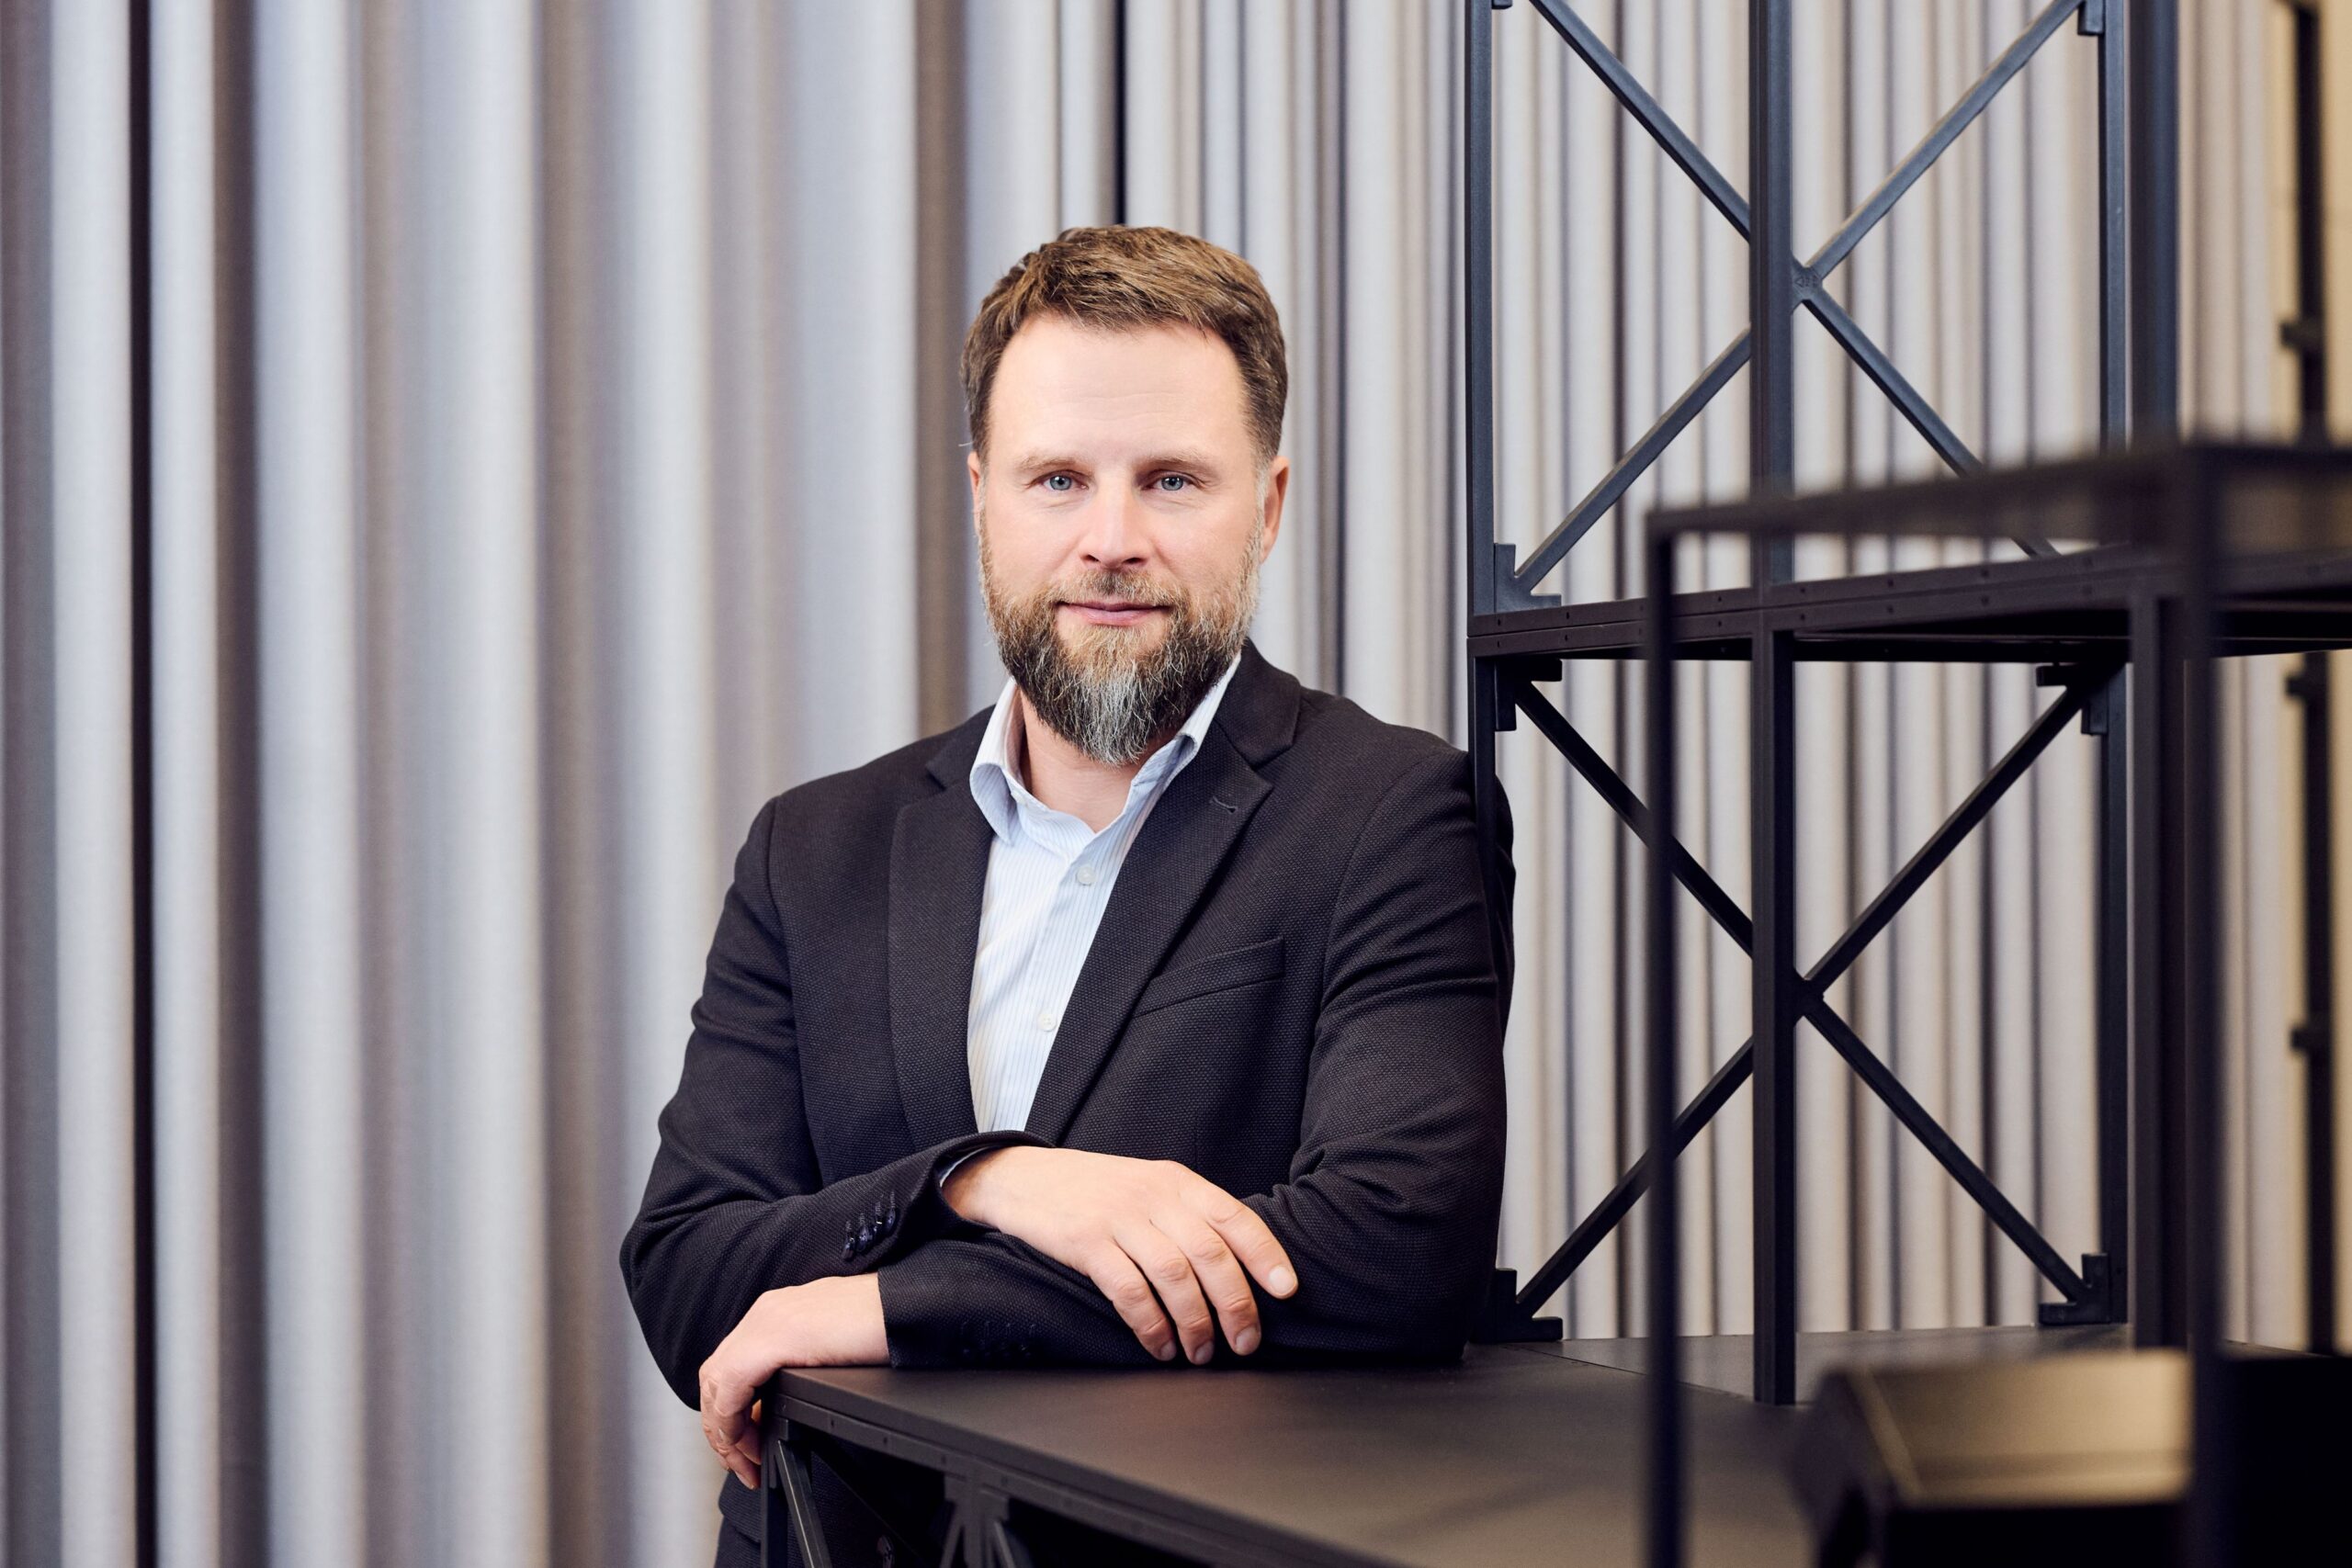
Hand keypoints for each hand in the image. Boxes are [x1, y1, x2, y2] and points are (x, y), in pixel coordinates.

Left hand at [698, 1274, 885, 1490]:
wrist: (910, 1308)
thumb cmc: (886, 1326)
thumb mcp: (831, 1349)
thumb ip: (801, 1365)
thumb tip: (784, 1404)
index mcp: (778, 1313)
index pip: (730, 1368)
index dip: (731, 1414)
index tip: (747, 1447)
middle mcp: (766, 1313)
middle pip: (715, 1378)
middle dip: (723, 1428)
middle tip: (743, 1463)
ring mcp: (768, 1322)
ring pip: (715, 1383)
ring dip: (725, 1430)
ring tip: (747, 1461)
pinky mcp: (775, 1337)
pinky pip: (729, 1387)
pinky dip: (731, 1422)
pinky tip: (749, 1444)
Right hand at [942, 1147, 1296, 1365]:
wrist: (1024, 1177)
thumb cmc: (1096, 1190)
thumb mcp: (1149, 1186)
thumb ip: (1189, 1215)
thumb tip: (1240, 1266)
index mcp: (1177, 1181)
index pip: (1235, 1217)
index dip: (1266, 1255)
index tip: (1286, 1291)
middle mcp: (1153, 1196)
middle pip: (1210, 1253)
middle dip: (1235, 1305)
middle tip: (1245, 1343)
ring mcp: (1118, 1218)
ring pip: (1174, 1276)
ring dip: (1194, 1323)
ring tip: (1200, 1353)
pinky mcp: (1085, 1242)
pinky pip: (1129, 1291)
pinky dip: (1151, 1325)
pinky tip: (1161, 1346)